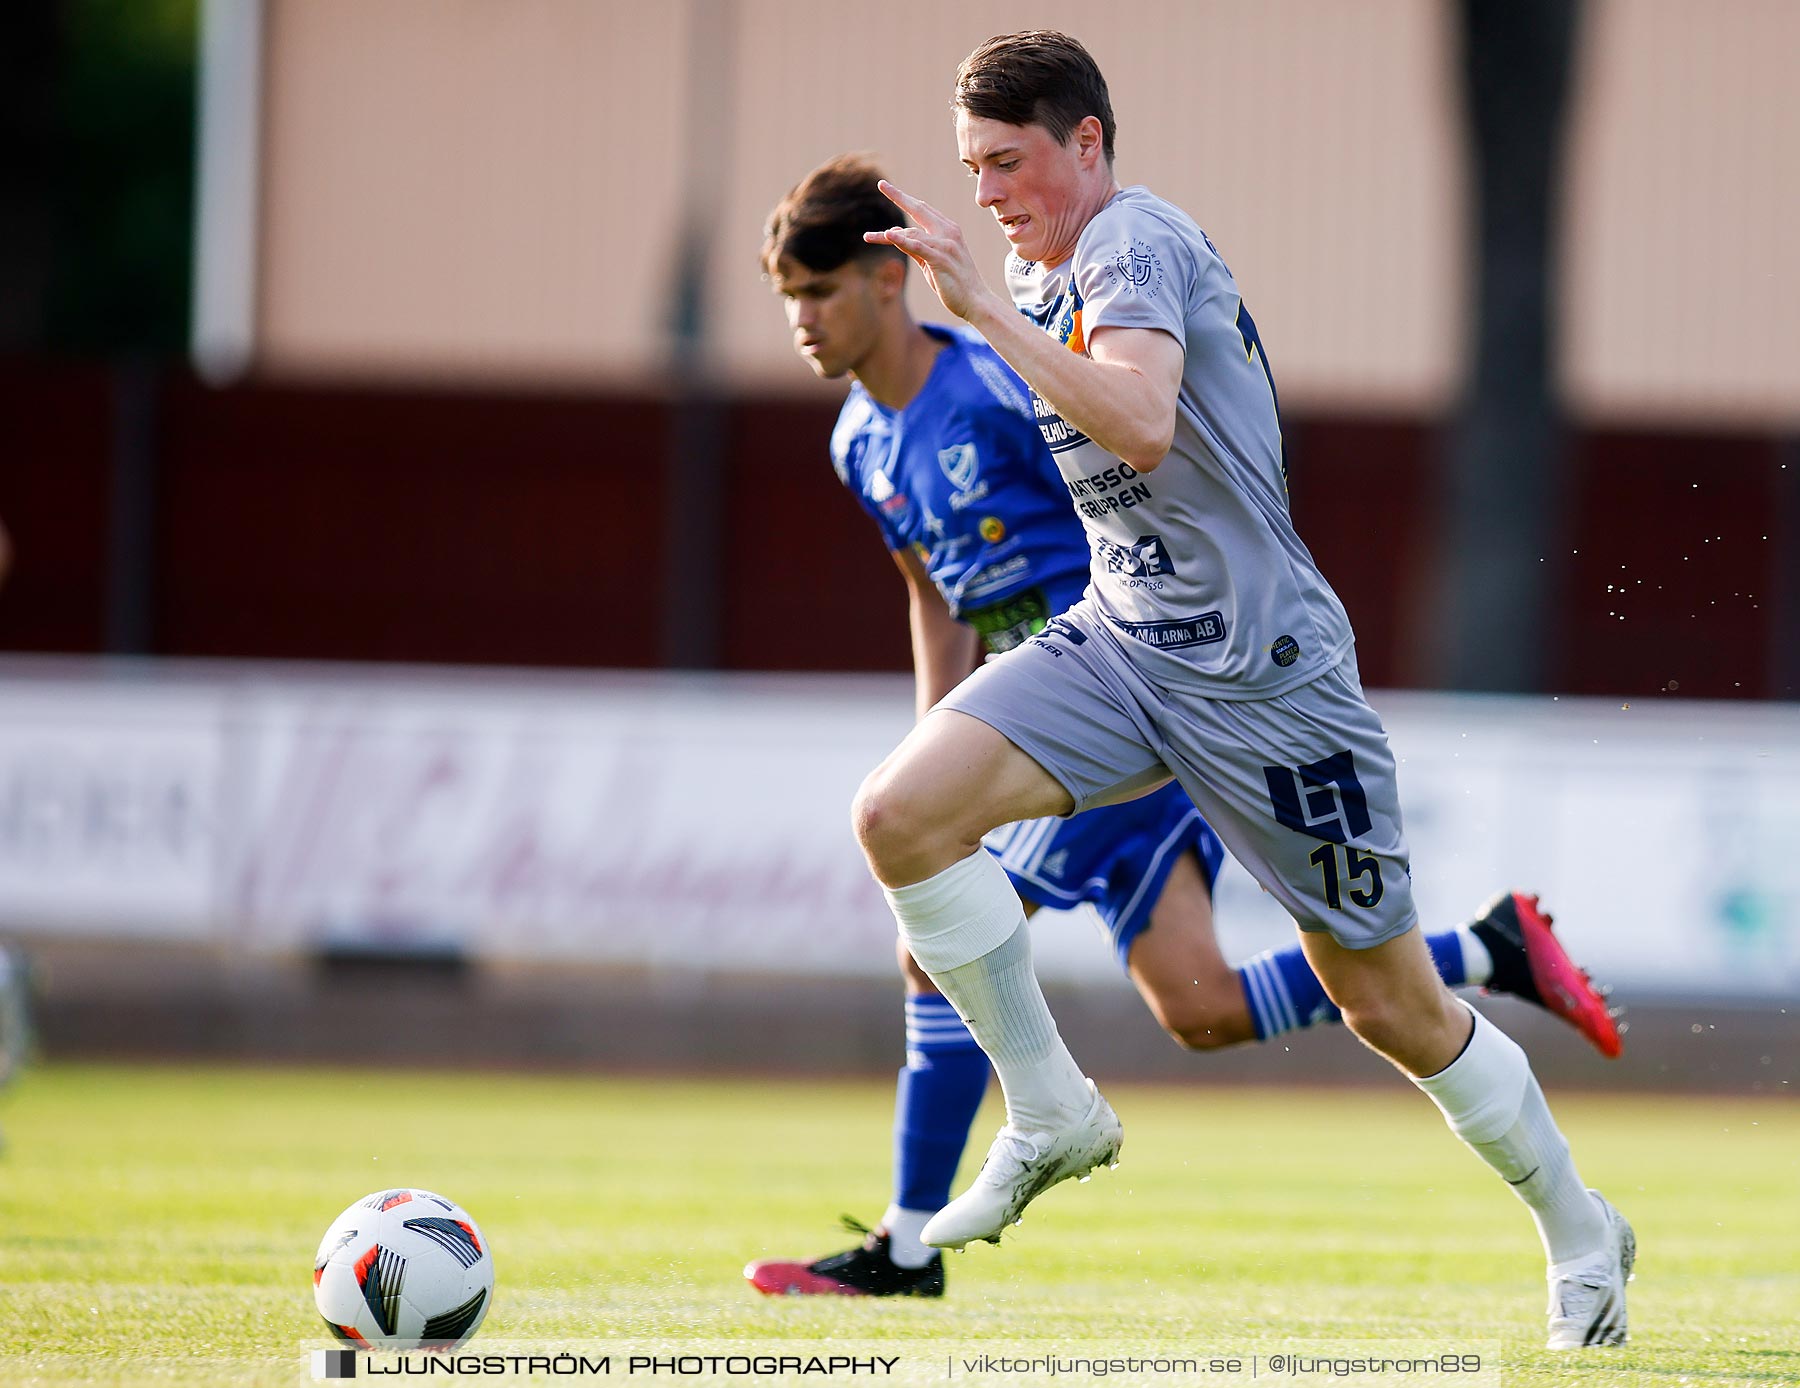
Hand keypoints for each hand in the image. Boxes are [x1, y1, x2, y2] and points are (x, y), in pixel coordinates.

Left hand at [863, 180, 997, 323]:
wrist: (976, 302)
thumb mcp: (931, 261)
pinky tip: (888, 235)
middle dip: (899, 196)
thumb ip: (915, 247)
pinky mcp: (940, 259)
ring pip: (912, 232)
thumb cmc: (955, 284)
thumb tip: (895, 235)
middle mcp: (948, 232)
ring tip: (867, 237)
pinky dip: (903, 240)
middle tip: (881, 184)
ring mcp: (945, 245)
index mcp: (948, 230)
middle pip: (919, 209)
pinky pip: (918, 246)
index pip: (923, 210)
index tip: (888, 188)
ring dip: (887, 235)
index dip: (905, 198)